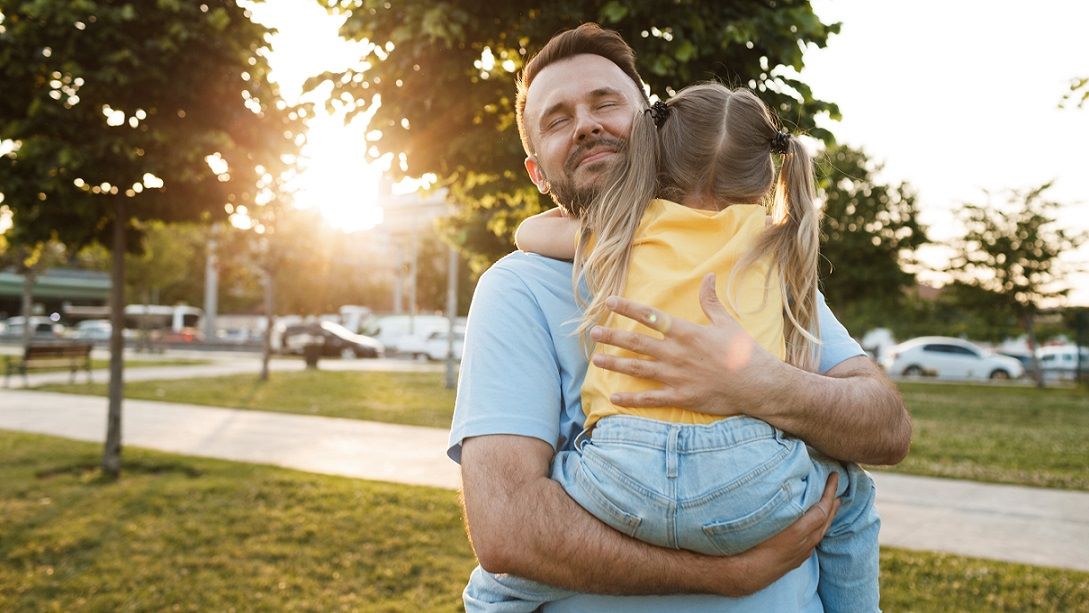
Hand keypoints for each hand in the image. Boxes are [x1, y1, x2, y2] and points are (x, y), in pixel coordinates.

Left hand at [589, 272, 782, 416]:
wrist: (758, 385)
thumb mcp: (727, 323)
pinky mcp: (680, 397)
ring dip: (614, 364)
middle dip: (612, 336)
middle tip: (593, 333)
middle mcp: (675, 353)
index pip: (649, 316)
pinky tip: (613, 398)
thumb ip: (711, 301)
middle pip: (636, 342)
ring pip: (637, 368)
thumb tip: (709, 276)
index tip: (609, 302)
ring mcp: (676, 376)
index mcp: (685, 332)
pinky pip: (650, 398)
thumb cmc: (744, 352)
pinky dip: (630, 399)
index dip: (627, 308)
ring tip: (596, 359)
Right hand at [716, 473, 840, 595]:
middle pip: (826, 520)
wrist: (751, 572)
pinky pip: (814, 541)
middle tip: (837, 492)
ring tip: (830, 507)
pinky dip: (819, 529)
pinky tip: (814, 529)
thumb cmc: (757, 544)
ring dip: (827, 517)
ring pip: (822, 531)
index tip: (835, 476)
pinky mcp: (797, 559)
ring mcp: (803, 551)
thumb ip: (786, 506)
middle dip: (833, 504)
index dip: (830, 490)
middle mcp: (808, 541)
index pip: (823, 507)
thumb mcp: (772, 521)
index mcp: (803, 530)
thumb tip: (796, 489)